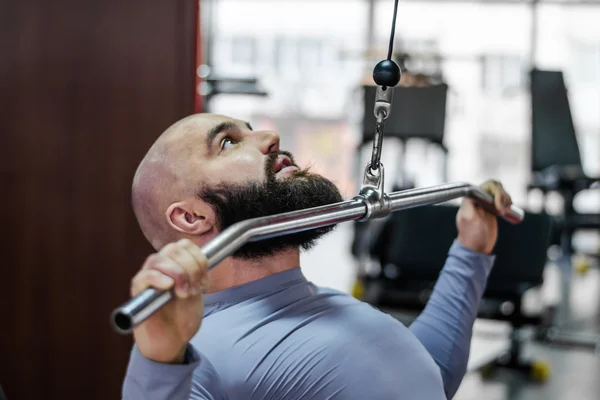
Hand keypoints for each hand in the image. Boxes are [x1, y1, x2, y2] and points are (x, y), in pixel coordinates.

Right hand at [130, 239, 208, 363]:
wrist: (172, 341)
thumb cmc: (183, 317)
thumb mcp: (196, 293)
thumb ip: (197, 275)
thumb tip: (198, 262)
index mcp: (175, 264)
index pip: (185, 245)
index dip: (198, 259)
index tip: (204, 281)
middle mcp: (160, 267)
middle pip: (174, 249)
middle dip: (190, 268)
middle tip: (193, 289)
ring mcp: (148, 277)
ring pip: (159, 259)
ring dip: (177, 274)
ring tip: (183, 293)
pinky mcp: (138, 292)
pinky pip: (145, 276)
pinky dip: (158, 278)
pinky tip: (168, 287)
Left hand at [456, 180, 512, 254]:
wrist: (476, 248)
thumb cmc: (471, 236)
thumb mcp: (468, 218)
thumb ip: (469, 203)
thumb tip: (470, 191)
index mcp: (470, 198)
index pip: (486, 185)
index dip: (496, 193)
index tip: (498, 207)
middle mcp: (478, 199)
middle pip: (495, 186)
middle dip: (502, 196)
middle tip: (502, 210)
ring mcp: (486, 204)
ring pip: (500, 192)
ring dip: (506, 200)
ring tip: (503, 212)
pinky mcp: (492, 209)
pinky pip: (502, 200)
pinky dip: (507, 203)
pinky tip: (505, 212)